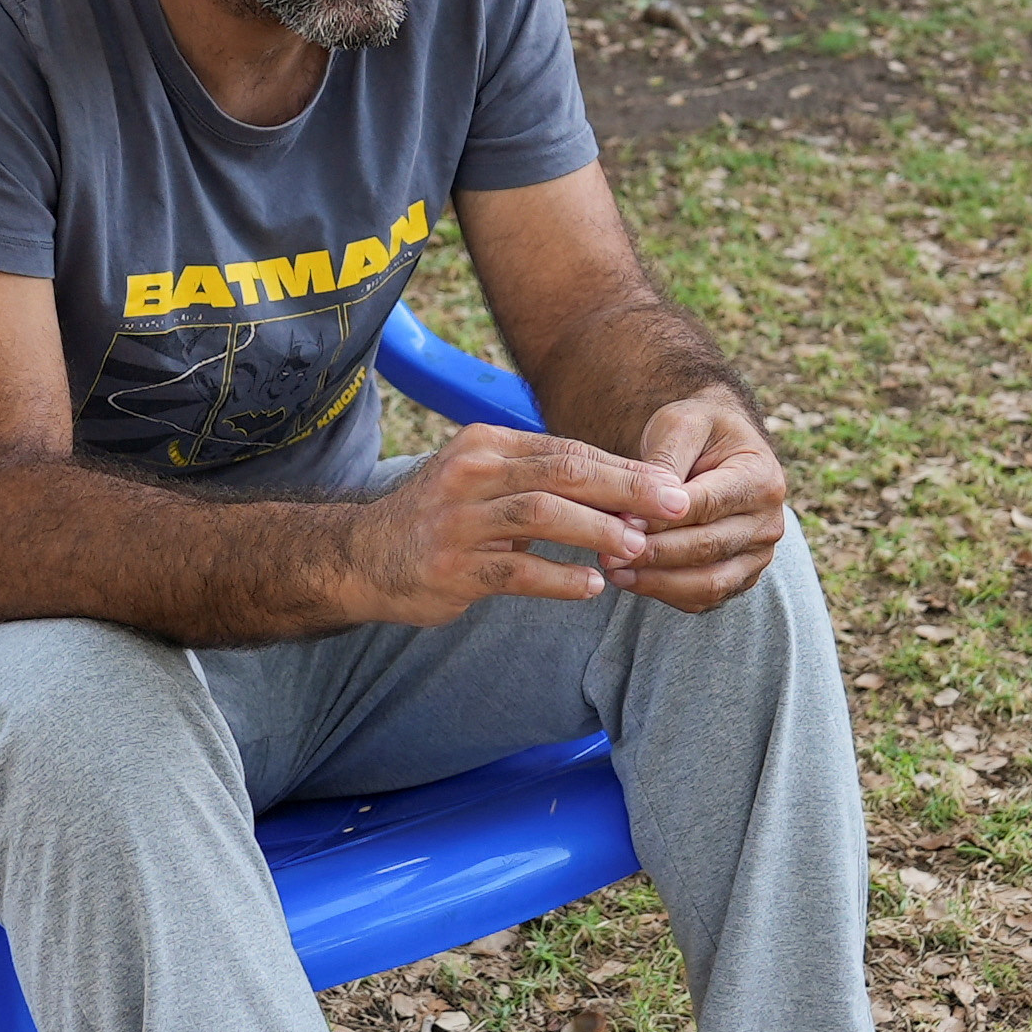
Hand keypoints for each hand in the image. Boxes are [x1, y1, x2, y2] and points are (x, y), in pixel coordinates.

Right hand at [340, 422, 689, 625]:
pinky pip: (514, 572)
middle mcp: (470, 474)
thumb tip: (626, 493)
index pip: (566, 450)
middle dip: (623, 489)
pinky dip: (557, 578)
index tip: (668, 487)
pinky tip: (590, 586)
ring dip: (595, 530)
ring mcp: (457, 521)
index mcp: (485, 446)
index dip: (622, 469)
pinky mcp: (451, 569)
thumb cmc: (442, 518)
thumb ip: (542, 482)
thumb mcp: (485, 482)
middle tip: (671, 508)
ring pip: (539, 515)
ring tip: (634, 547)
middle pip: (560, 473)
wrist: (361, 556)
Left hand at [625, 390, 788, 612]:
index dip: (661, 518)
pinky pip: (704, 597)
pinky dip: (665, 593)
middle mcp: (767, 522)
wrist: (717, 448)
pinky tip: (630, 578)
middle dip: (654, 553)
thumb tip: (643, 510)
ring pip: (708, 583)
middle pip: (707, 548)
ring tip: (614, 569)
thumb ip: (664, 463)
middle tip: (607, 552)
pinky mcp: (740, 577)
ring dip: (657, 581)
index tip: (619, 522)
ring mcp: (757, 554)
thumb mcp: (680, 425)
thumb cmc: (696, 431)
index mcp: (761, 478)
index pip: (706, 505)